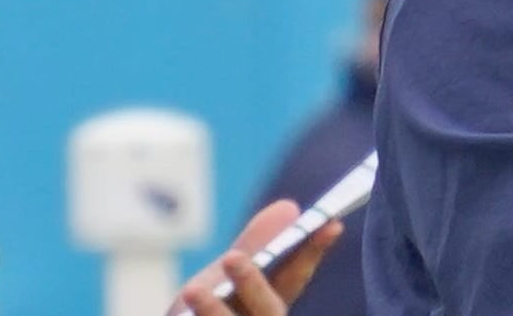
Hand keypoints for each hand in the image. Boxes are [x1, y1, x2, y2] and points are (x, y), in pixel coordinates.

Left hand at [173, 199, 343, 315]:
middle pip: (269, 313)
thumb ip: (254, 247)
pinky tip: (182, 313)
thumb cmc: (200, 314)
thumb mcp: (220, 280)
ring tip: (192, 290)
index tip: (329, 224)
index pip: (295, 281)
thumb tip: (289, 208)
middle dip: (254, 286)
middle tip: (233, 257)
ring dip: (214, 312)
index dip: (310, 252)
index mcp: (266, 310)